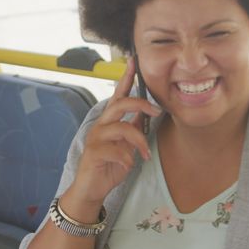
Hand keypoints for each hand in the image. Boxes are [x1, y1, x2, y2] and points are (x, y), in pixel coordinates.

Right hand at [63, 58, 159, 211]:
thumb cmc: (110, 164)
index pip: (118, 94)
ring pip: (121, 128)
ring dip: (138, 141)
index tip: (133, 61)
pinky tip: (129, 165)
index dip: (126, 78)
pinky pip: (115, 150)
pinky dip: (127, 158)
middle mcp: (101, 125)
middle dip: (140, 104)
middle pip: (119, 104)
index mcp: (110, 120)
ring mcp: (96, 138)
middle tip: (156, 112)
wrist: (92, 188)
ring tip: (145, 154)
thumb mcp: (127, 144)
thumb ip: (134, 128)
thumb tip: (148, 112)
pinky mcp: (94, 153)